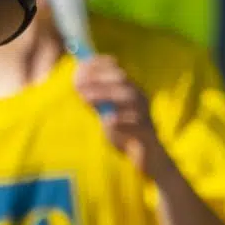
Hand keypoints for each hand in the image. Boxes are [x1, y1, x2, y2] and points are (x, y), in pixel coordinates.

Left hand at [74, 55, 162, 170]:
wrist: (146, 159)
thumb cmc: (123, 133)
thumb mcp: (107, 113)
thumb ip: (96, 100)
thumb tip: (76, 84)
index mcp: (132, 90)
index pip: (116, 69)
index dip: (98, 66)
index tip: (78, 67)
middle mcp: (140, 98)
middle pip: (122, 79)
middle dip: (98, 78)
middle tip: (77, 83)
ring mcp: (146, 114)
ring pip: (130, 97)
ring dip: (106, 95)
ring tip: (85, 98)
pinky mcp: (148, 133)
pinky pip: (138, 123)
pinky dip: (121, 120)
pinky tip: (106, 120)